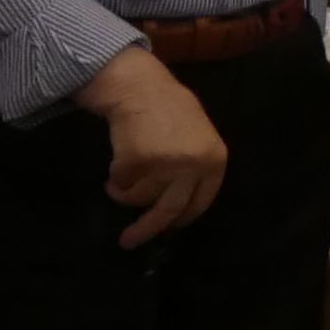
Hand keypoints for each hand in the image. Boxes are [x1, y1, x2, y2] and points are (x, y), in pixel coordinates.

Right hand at [79, 43, 228, 249]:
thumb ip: (196, 167)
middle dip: (147, 230)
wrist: (141, 87)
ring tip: (117, 185)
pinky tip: (115, 168)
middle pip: (170, 211)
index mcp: (215, 161)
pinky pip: (121, 183)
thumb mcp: (198, 137)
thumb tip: (182, 205)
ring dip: (124, 196)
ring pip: (139, 198)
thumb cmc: (169, 109)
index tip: (168, 228)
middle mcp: (194, 165)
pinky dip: (114, 181)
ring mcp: (165, 163)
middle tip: (129, 242)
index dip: (182, 218)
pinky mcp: (137, 161)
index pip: (201, 202)